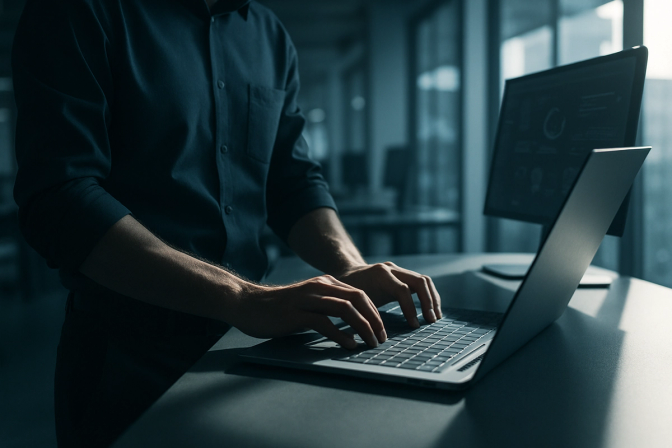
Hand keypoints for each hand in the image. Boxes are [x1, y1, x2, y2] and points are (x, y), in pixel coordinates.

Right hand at [230, 275, 386, 348]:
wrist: (247, 304)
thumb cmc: (278, 309)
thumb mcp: (308, 303)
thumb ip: (327, 308)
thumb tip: (351, 326)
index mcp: (325, 283)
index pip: (360, 295)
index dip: (374, 313)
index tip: (381, 330)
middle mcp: (320, 287)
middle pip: (358, 299)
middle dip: (374, 320)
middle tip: (381, 339)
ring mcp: (308, 299)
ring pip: (346, 309)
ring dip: (363, 328)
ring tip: (370, 343)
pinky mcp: (297, 313)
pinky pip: (325, 322)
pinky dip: (341, 334)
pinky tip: (349, 344)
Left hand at [337, 262, 441, 327]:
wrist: (346, 272)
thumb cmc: (347, 292)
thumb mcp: (353, 302)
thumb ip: (364, 315)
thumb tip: (375, 337)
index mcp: (380, 275)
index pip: (402, 290)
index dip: (410, 309)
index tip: (414, 326)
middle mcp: (392, 269)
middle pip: (420, 281)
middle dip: (428, 302)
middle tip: (432, 321)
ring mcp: (399, 270)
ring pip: (424, 280)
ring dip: (433, 299)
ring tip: (436, 317)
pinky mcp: (403, 274)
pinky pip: (421, 283)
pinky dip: (429, 296)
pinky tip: (431, 310)